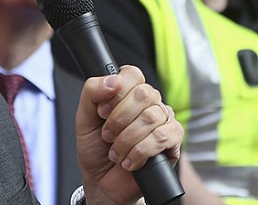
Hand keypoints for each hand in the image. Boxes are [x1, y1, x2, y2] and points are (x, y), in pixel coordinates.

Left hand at [76, 65, 182, 204]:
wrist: (103, 183)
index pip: (132, 74)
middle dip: (119, 119)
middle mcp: (149, 103)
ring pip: (152, 117)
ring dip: (127, 140)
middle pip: (144, 94)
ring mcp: (163, 120)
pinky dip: (140, 152)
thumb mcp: (84, 118)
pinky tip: (130, 161)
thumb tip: (113, 80)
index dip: (117, 92)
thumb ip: (92, 92)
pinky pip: (163, 137)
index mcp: (129, 92)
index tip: (102, 111)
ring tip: (116, 152)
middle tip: (107, 135)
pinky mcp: (173, 141)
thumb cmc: (96, 150)